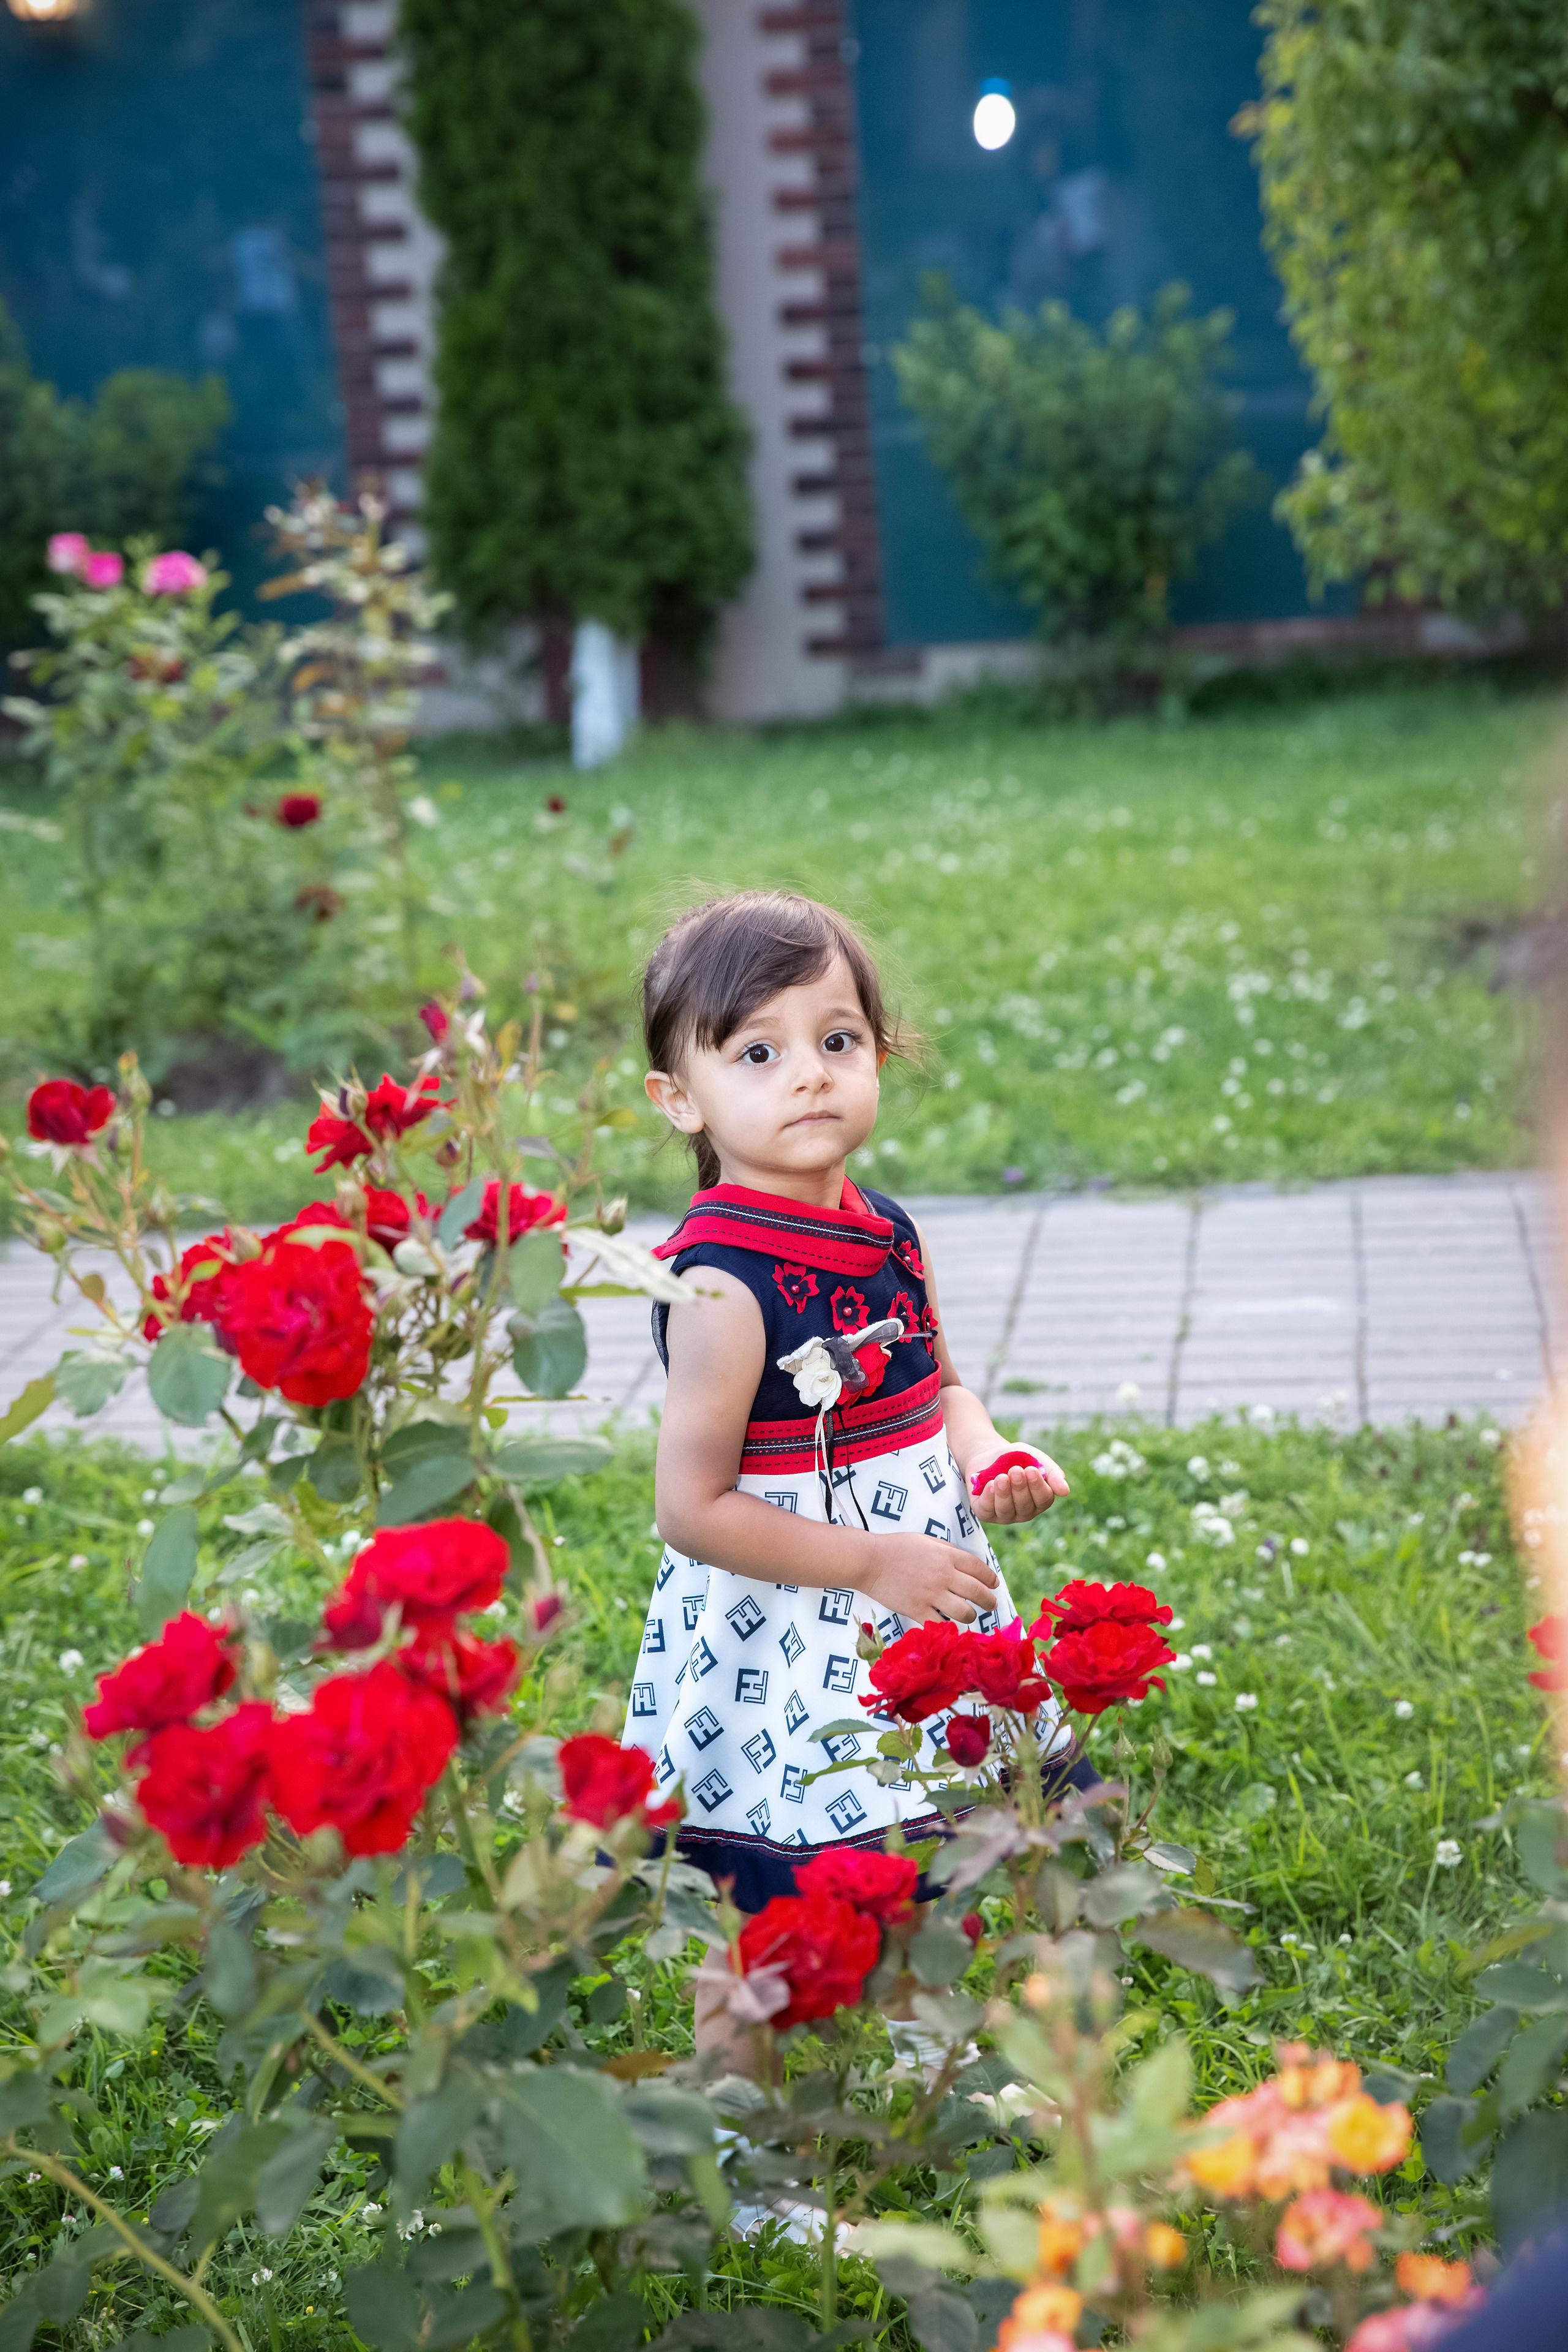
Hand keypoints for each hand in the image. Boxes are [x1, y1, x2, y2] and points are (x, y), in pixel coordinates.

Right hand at [860, 1533, 999, 1625]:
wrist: (869, 1561)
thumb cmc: (896, 1547)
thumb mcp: (926, 1541)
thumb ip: (948, 1551)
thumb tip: (966, 1563)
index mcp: (947, 1556)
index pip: (979, 1569)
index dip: (990, 1578)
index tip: (993, 1585)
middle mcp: (943, 1575)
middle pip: (977, 1592)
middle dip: (989, 1601)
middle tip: (991, 1605)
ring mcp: (931, 1594)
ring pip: (964, 1612)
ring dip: (971, 1616)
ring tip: (970, 1616)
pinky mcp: (917, 1609)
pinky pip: (940, 1624)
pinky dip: (947, 1627)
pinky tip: (949, 1626)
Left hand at [971, 1446, 1069, 1524]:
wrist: (990, 1453)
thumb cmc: (1018, 1458)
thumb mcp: (1036, 1459)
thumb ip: (1052, 1473)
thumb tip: (1065, 1491)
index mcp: (1039, 1500)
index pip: (1043, 1500)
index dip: (1037, 1486)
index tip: (1031, 1470)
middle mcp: (1024, 1511)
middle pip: (1025, 1506)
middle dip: (1020, 1488)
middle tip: (1015, 1470)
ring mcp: (1004, 1514)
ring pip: (1006, 1510)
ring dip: (1004, 1493)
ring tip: (1001, 1477)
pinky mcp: (985, 1513)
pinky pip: (987, 1510)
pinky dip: (989, 1498)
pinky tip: (990, 1485)